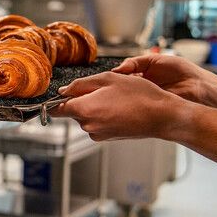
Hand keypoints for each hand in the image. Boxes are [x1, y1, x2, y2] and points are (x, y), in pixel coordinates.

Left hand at [52, 71, 184, 141]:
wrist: (163, 116)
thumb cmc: (139, 95)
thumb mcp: (108, 79)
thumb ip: (81, 84)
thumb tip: (63, 91)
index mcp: (84, 110)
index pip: (55, 109)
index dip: (54, 101)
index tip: (57, 95)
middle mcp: (88, 125)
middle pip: (73, 110)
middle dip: (82, 99)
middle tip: (103, 89)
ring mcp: (98, 134)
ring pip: (87, 115)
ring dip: (95, 106)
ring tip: (116, 98)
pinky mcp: (107, 137)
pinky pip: (98, 122)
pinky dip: (104, 114)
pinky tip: (120, 108)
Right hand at [112, 54, 213, 103]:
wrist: (199, 87)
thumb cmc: (182, 71)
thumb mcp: (155, 60)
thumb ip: (135, 62)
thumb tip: (118, 68)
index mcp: (142, 74)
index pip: (122, 76)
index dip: (116, 76)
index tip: (109, 76)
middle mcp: (142, 87)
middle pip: (122, 87)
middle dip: (116, 86)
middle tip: (110, 85)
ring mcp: (144, 98)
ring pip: (126, 97)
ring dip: (122, 95)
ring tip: (117, 92)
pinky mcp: (148, 108)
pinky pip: (135, 106)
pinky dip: (130, 104)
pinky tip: (127, 101)